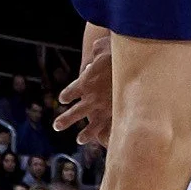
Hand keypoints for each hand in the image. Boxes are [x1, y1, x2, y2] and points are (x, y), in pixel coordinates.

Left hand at [54, 25, 111, 146]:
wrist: (134, 66)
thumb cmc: (118, 53)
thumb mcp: (102, 46)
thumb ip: (96, 52)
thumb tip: (93, 56)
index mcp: (85, 83)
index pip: (71, 92)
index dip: (67, 95)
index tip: (64, 99)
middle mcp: (92, 99)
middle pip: (75, 113)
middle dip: (65, 120)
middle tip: (56, 126)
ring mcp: (105, 109)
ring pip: (92, 127)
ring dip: (85, 134)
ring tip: (79, 140)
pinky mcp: (119, 115)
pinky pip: (111, 129)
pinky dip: (107, 136)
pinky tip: (106, 142)